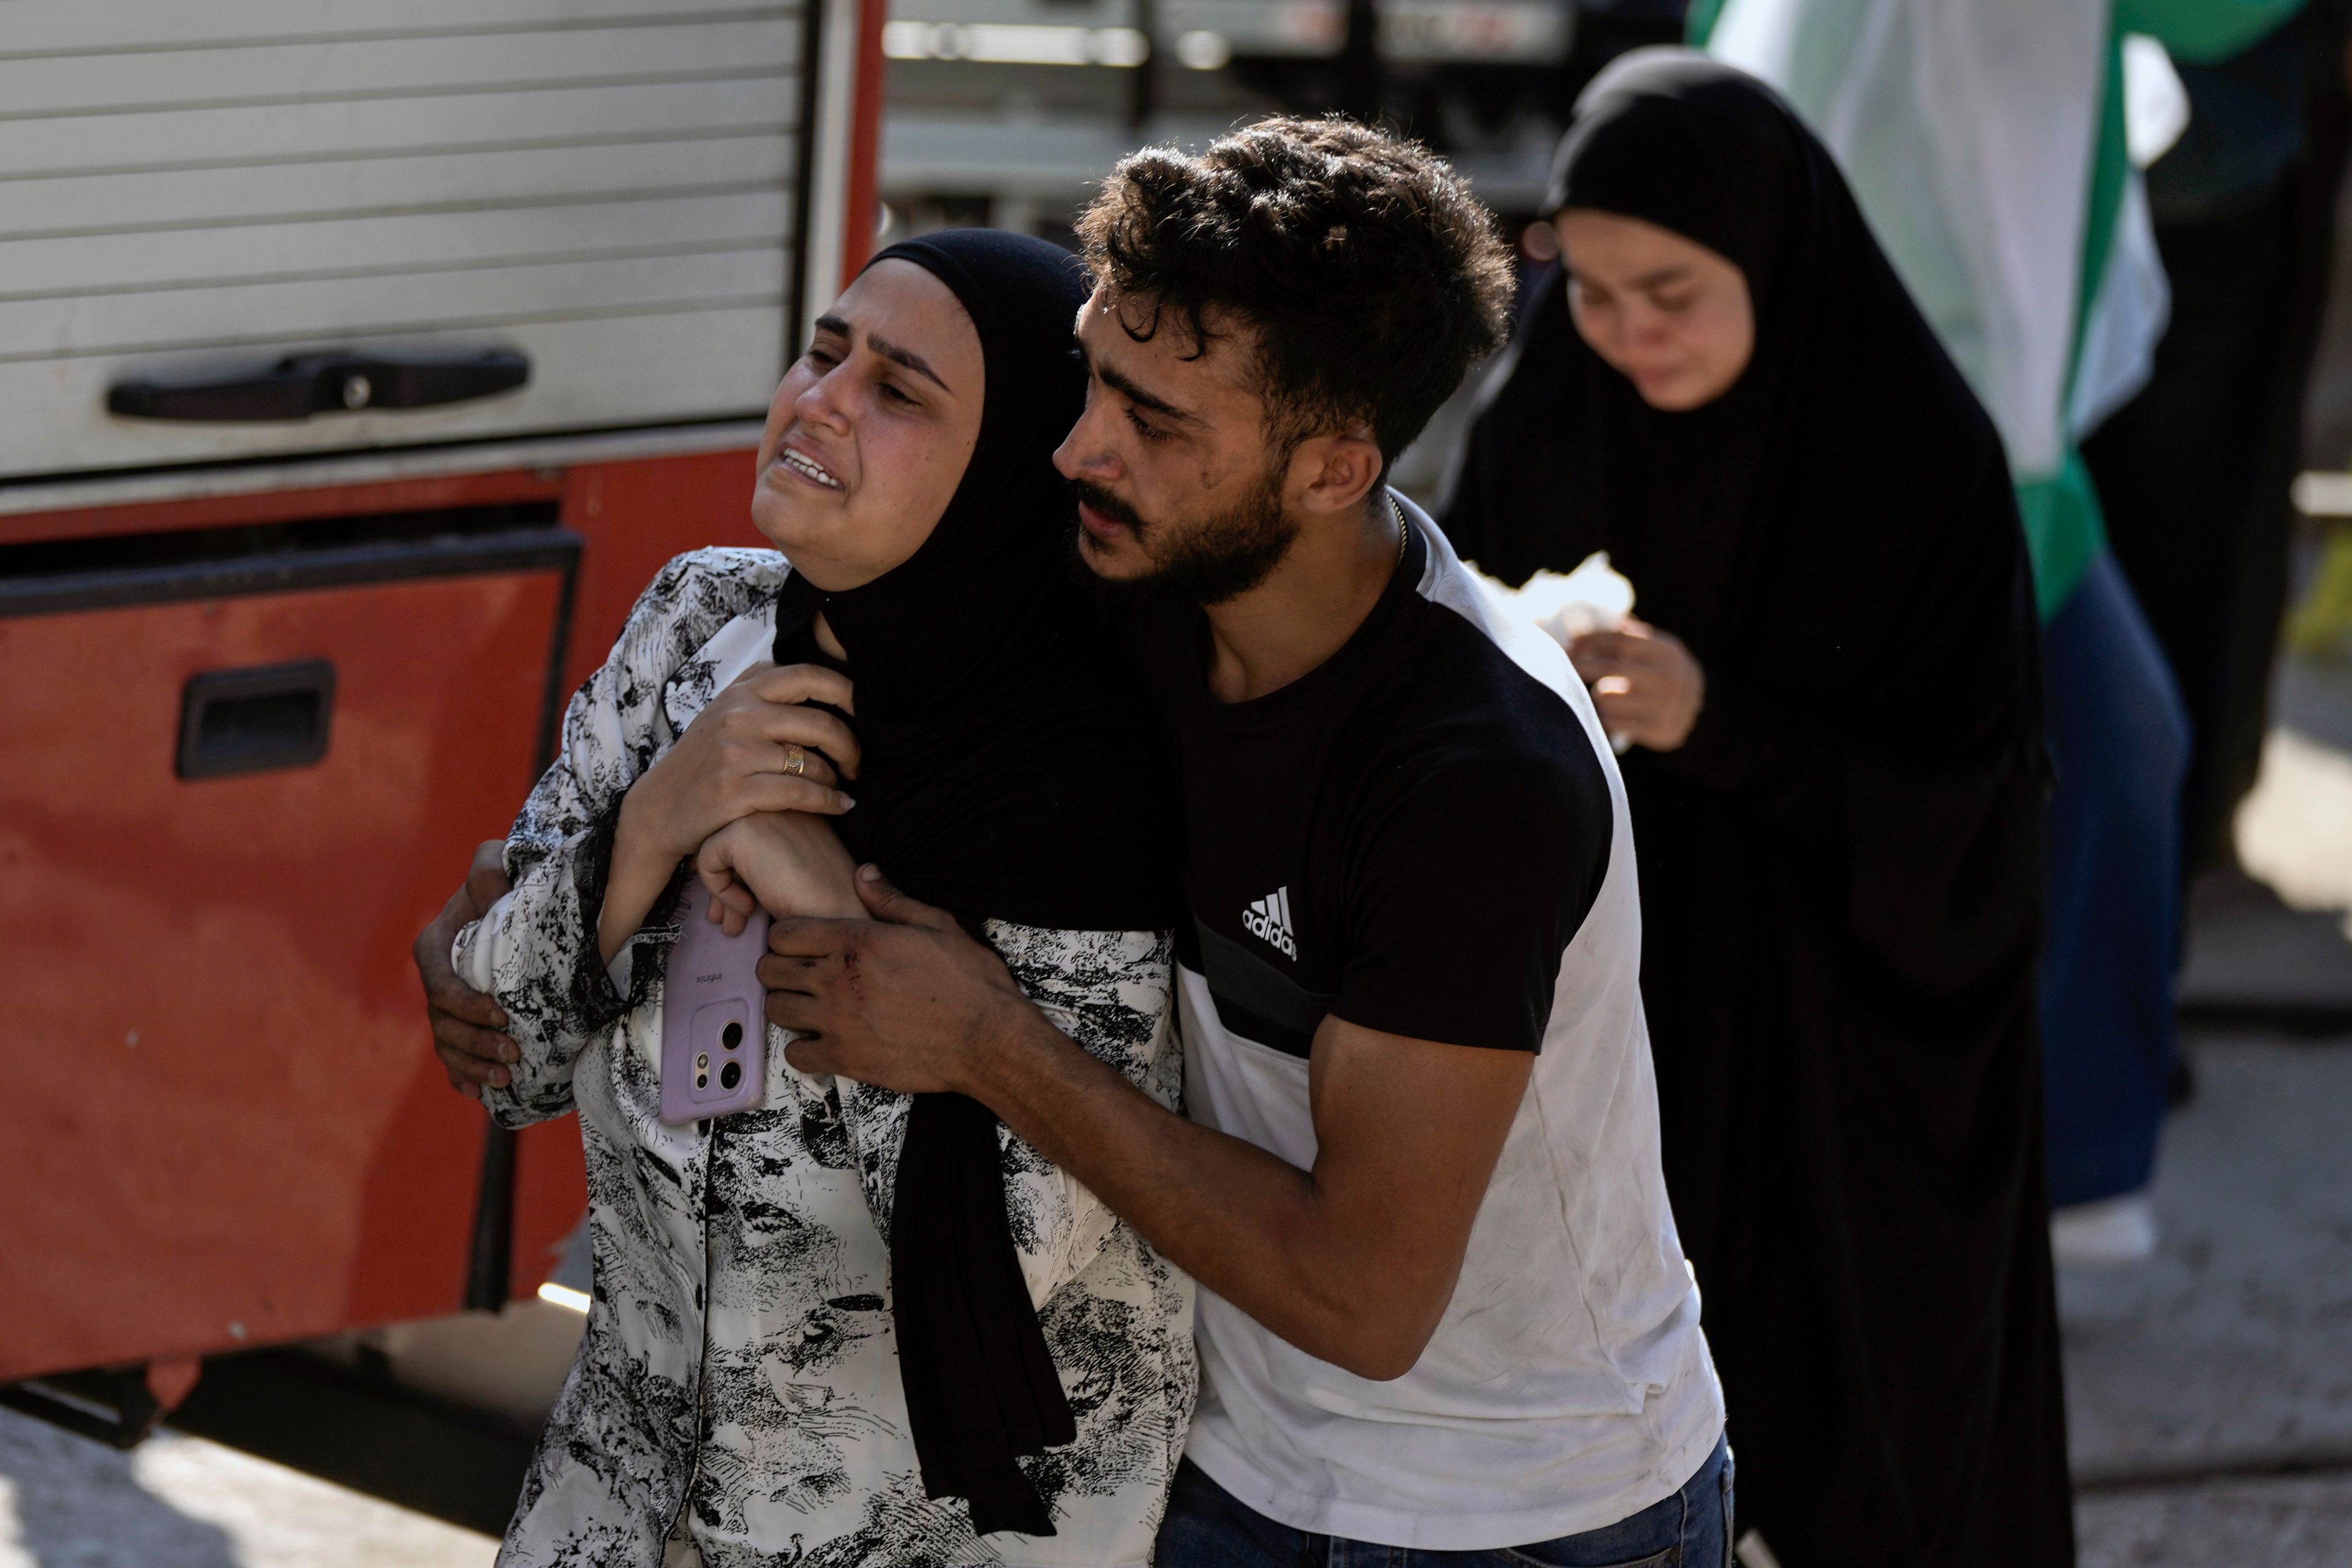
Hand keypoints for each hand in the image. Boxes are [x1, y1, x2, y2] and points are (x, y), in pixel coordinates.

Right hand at [414, 839, 514, 1099]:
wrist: (518, 903)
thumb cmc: (504, 879)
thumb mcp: (495, 862)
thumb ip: (488, 869)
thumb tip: (493, 895)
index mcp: (436, 947)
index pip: (440, 985)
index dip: (465, 1006)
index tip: (501, 1015)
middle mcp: (437, 980)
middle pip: (443, 1023)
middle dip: (475, 1043)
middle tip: (513, 1054)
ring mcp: (448, 1006)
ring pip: (449, 1045)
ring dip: (473, 1066)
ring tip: (507, 1078)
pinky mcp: (464, 1022)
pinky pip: (454, 1058)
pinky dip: (464, 1077)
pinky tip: (482, 1094)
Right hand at [603, 663, 860, 962]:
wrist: (658, 807)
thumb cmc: (702, 760)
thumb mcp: (722, 713)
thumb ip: (758, 690)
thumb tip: (805, 673)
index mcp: (741, 692)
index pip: (807, 675)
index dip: (846, 690)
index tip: (863, 711)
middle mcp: (739, 716)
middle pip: (820, 723)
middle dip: (851, 745)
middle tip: (858, 762)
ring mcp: (736, 753)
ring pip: (813, 762)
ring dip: (838, 778)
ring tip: (844, 786)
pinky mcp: (736, 790)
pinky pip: (800, 793)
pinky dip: (829, 801)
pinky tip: (841, 806)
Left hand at [697, 811, 862, 931]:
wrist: (839, 912)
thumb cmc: (825, 899)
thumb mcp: (789, 870)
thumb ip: (759, 864)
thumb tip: (719, 889)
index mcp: (791, 802)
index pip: (745, 828)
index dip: (738, 869)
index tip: (746, 901)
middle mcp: (774, 797)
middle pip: (725, 835)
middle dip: (723, 880)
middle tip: (730, 919)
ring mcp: (758, 809)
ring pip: (711, 843)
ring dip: (720, 888)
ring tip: (739, 920)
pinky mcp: (741, 831)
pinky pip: (707, 859)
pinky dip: (719, 891)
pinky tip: (747, 908)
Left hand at [758, 867, 1030, 1093]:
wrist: (987, 1038)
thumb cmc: (970, 982)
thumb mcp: (937, 925)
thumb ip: (892, 899)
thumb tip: (863, 872)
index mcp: (857, 941)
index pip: (783, 933)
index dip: (785, 937)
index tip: (799, 945)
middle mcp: (838, 979)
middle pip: (769, 970)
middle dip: (778, 969)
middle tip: (799, 975)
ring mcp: (837, 1021)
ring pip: (776, 1010)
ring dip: (787, 1006)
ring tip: (808, 1006)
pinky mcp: (845, 1059)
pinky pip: (795, 1055)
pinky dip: (804, 1049)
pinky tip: (823, 1041)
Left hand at [1567, 618, 1705, 750]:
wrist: (1694, 708)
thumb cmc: (1663, 671)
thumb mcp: (1656, 649)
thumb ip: (1629, 635)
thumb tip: (1593, 617)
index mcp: (1670, 652)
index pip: (1621, 642)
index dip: (1592, 640)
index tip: (1572, 642)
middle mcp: (1671, 679)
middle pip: (1611, 668)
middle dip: (1582, 663)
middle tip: (1564, 662)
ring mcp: (1666, 708)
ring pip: (1607, 698)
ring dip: (1598, 694)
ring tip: (1604, 693)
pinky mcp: (1658, 732)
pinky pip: (1612, 722)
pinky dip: (1605, 716)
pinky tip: (1612, 712)